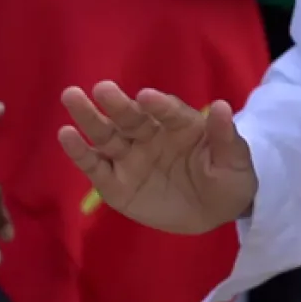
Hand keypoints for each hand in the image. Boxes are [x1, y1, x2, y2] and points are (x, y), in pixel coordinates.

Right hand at [59, 81, 255, 235]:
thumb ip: (225, 137)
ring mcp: (131, 157)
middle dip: (117, 104)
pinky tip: (66, 135)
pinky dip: (80, 152)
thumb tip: (222, 106)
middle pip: (131, 118)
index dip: (159, 105)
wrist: (212, 213)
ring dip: (89, 117)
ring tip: (72, 97)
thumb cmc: (226, 179)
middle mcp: (151, 135)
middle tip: (102, 88)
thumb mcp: (234, 161)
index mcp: (181, 126)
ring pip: (107, 135)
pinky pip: (96, 167)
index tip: (147, 97)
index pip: (169, 112)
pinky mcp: (115, 183)